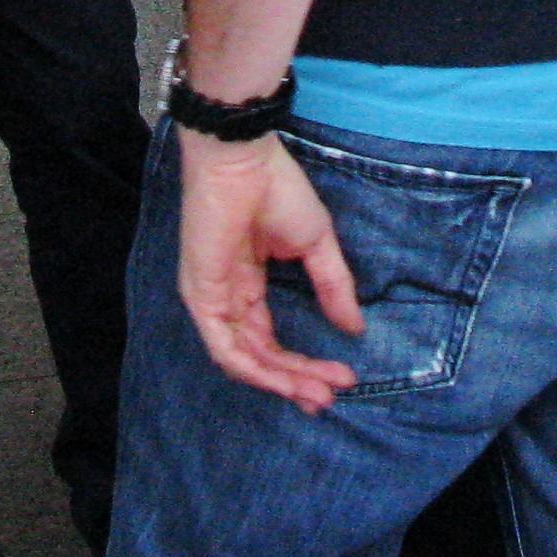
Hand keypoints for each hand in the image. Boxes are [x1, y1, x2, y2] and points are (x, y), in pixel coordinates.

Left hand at [176, 129, 360, 411]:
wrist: (243, 159)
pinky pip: (224, 347)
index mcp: (247, 285)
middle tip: (330, 398)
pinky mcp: (202, 296)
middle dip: (296, 380)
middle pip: (260, 356)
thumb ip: (333, 288)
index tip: (342, 379)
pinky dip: (255, 368)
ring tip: (317, 393)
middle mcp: (227, 299)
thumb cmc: (275, 188)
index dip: (304, 365)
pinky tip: (284, 379)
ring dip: (281, 380)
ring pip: (244, 359)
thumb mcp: (316, 244)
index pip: (270, 341)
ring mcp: (212, 300)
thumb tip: (354, 329)